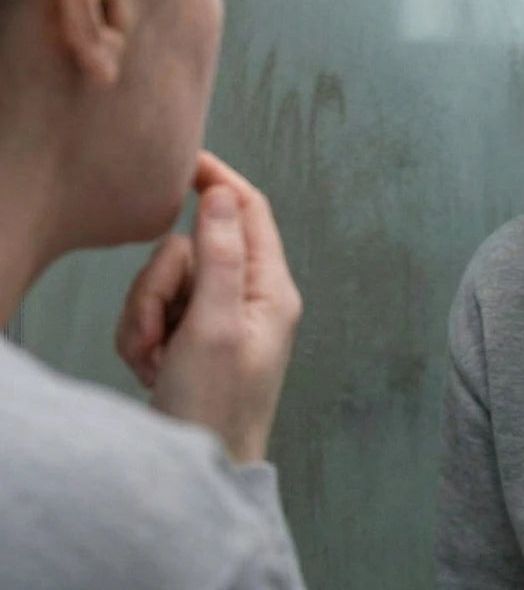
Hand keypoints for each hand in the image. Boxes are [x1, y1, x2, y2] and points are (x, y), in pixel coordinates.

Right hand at [116, 151, 301, 461]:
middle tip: (162, 333)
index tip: (186, 162)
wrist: (198, 470)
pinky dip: (143, 337)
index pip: (250, 211)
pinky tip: (152, 370)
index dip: (221, 182)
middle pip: (194, 247)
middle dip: (161, 284)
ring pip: (168, 280)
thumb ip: (220, 256)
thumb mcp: (215, 326)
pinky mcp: (193, 338)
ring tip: (156, 361)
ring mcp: (219, 318)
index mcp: (270, 288)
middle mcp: (249, 296)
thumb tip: (223, 194)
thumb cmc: (216, 407)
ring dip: (148, 317)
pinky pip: (155, 312)